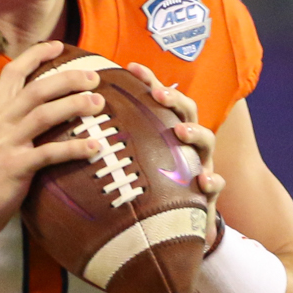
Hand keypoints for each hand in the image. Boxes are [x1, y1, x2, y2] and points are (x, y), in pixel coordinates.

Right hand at [0, 41, 106, 234]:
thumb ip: (9, 119)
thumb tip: (38, 106)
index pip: (13, 72)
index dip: (36, 55)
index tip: (59, 46)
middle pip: (37, 89)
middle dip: (68, 78)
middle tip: (94, 78)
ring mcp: (6, 143)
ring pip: (45, 114)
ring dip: (75, 105)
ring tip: (99, 104)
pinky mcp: (16, 167)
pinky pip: (51, 153)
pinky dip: (75, 148)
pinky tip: (95, 146)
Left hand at [125, 60, 223, 248]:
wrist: (176, 225)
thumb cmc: (151, 185)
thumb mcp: (134, 160)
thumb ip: (117, 141)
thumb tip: (76, 124)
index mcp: (167, 130)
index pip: (161, 98)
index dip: (149, 81)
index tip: (130, 67)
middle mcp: (187, 142)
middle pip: (188, 111)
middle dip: (174, 99)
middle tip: (158, 94)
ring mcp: (201, 164)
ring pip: (207, 140)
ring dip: (195, 133)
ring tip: (180, 132)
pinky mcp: (208, 192)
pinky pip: (216, 183)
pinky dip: (213, 180)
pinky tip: (204, 181)